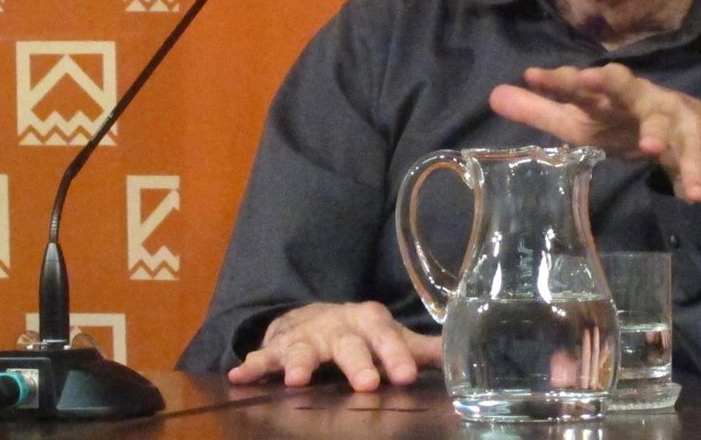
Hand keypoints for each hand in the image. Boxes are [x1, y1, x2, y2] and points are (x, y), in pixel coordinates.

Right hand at [226, 302, 441, 390]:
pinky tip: (240, 375)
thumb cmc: (362, 334)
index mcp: (370, 321)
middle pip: (350, 344)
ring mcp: (307, 335)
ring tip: (298, 380)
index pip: (387, 336)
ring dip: (301, 363)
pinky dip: (253, 365)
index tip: (405, 376)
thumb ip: (420, 350)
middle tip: (366, 384)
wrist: (314, 317)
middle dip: (357, 363)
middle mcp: (339, 325)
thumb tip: (459, 356)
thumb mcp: (390, 338)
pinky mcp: (279, 346)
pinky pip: (265, 356)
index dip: (396, 355)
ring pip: (305, 348)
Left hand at [489, 63, 700, 202]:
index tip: (532, 77)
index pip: (577, 83)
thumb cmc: (623, 123)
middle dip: (607, 81)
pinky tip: (692, 194)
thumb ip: (541, 110)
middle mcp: (635, 96)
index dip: (556, 80)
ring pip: (662, 120)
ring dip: (658, 132)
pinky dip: (694, 173)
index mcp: (603, 95)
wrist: (691, 130)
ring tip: (651, 148)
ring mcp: (668, 114)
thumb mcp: (580, 121)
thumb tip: (494, 95)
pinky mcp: (694, 136)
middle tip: (589, 78)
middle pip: (621, 84)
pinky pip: (694, 155)